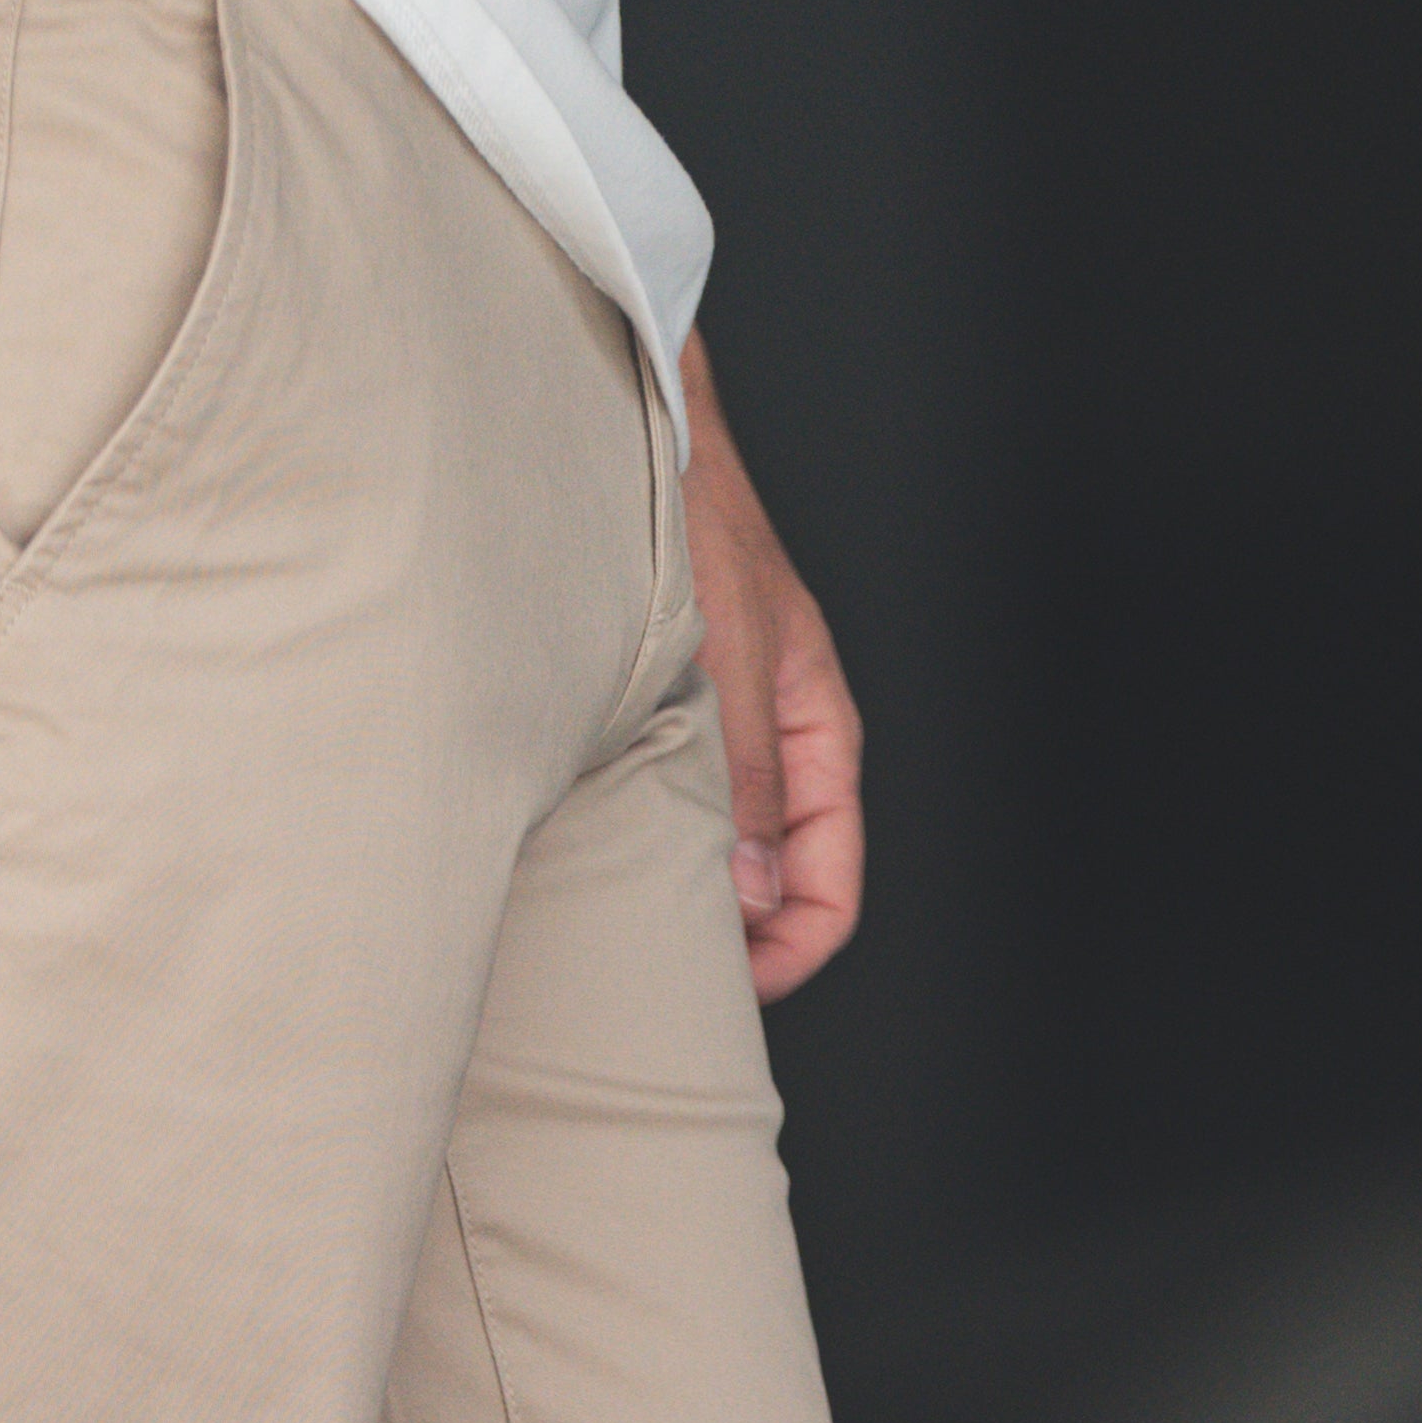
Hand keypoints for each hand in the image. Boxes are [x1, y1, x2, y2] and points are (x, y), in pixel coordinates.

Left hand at [679, 336, 864, 1000]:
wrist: (632, 429)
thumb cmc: (693, 511)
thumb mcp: (727, 649)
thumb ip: (743, 773)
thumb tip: (752, 894)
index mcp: (816, 730)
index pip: (829, 884)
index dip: (787, 955)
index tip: (728, 993)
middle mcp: (774, 739)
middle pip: (774, 883)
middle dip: (731, 942)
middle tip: (656, 978)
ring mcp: (721, 729)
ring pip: (722, 850)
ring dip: (684, 893)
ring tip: (620, 926)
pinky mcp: (666, 714)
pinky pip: (672, 807)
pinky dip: (647, 844)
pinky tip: (592, 855)